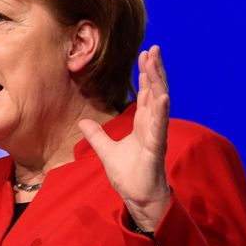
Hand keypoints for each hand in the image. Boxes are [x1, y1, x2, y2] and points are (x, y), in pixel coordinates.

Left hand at [78, 45, 170, 232]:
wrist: (138, 198)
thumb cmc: (129, 176)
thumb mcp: (106, 151)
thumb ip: (97, 135)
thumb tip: (84, 122)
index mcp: (143, 124)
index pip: (146, 93)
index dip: (145, 75)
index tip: (143, 55)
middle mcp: (152, 125)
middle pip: (155, 91)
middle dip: (154, 70)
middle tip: (153, 48)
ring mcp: (156, 134)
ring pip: (159, 102)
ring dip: (158, 81)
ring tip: (156, 61)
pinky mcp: (156, 147)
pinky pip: (159, 126)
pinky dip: (160, 111)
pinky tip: (161, 96)